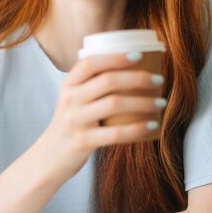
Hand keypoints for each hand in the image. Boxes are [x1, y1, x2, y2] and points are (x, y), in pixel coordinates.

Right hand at [40, 53, 164, 179]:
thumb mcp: (74, 99)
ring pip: (114, 104)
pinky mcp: (83, 141)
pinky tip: (152, 125)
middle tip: (159, 80)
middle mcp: (70, 99)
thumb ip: (93, 84)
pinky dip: (137, 128)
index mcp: (69, 84)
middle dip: (138, 78)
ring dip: (143, 102)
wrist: (50, 156)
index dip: (116, 57)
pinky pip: (115, 133)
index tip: (139, 56)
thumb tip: (134, 69)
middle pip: (108, 81)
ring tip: (160, 103)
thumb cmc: (72, 123)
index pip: (91, 63)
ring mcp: (75, 120)